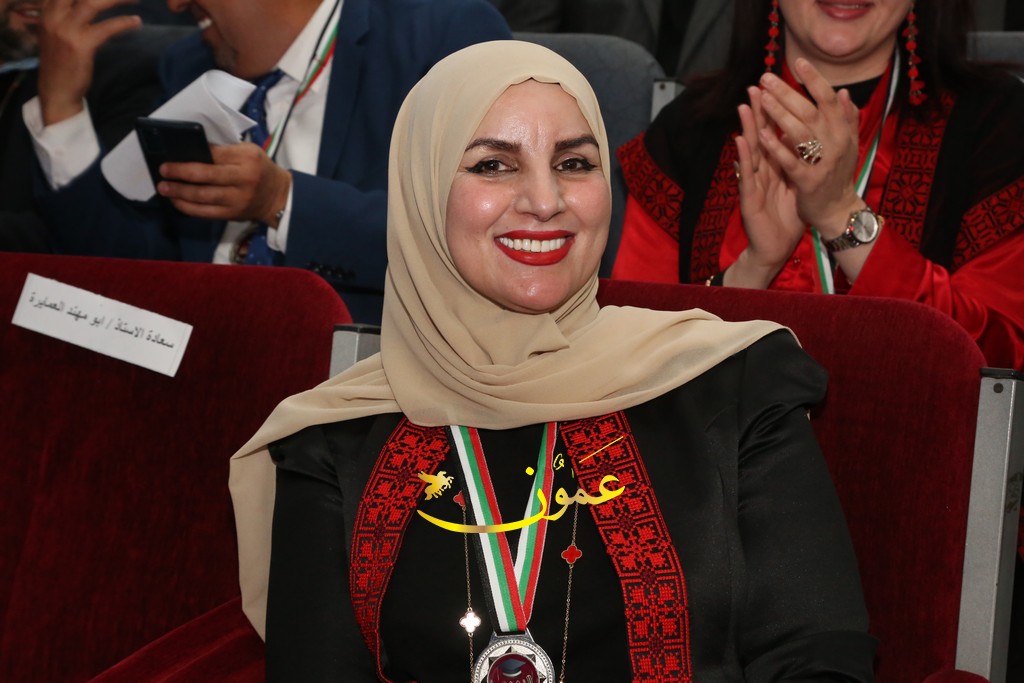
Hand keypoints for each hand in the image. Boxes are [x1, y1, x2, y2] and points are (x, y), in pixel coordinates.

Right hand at [37, 0, 140, 125]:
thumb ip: (66, 15)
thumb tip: (89, 4)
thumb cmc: (61, 62)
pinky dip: (124, 22)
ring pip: (92, 3)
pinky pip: (106, 27)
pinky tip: (136, 22)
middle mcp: (53, 17)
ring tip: (135, 0)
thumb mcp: (56, 32)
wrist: (56, 91)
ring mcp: (66, 30)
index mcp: (47, 12)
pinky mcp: (80, 45)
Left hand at [156, 142, 292, 225]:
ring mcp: (237, 199)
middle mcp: (243, 179)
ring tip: (164, 188)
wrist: (277, 196)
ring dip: (180, 192)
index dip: (193, 155)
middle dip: (181, 173)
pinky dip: (188, 208)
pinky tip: (176, 201)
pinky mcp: (232, 214)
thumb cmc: (259, 168)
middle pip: (206, 176)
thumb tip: (193, 152)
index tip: (173, 154)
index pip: (215, 154)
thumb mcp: (248, 152)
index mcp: (247, 159)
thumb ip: (225, 151)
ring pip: (203, 196)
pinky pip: (205, 213)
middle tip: (163, 170)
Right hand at [727, 86, 804, 288]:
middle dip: (759, 111)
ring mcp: (754, 183)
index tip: (778, 86)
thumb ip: (799, 160)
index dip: (776, 111)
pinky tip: (740, 140)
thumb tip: (806, 138)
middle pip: (761, 136)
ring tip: (743, 104)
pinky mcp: (749, 198)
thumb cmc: (786, 214)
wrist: (775, 246)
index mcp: (776, 166)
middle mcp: (763, 171)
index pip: (776, 134)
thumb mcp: (797, 183)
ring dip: (747, 127)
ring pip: (751, 150)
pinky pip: (747, 175)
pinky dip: (744, 156)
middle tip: (755, 85)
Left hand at [755, 58, 863, 237]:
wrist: (837, 211)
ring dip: (779, 114)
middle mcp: (835, 143)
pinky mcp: (808, 181)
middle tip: (766, 78)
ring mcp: (822, 162)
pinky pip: (790, 160)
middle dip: (787, 93)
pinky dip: (776, 147)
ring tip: (761, 99)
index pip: (828, 99)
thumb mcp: (848, 145)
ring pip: (799, 132)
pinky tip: (761, 134)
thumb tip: (845, 93)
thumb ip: (847, 120)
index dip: (815, 79)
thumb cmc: (838, 175)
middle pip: (809, 111)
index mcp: (843, 132)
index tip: (798, 62)